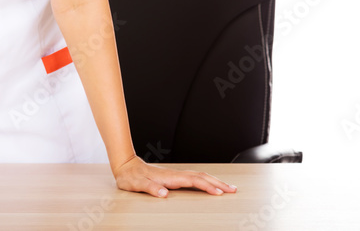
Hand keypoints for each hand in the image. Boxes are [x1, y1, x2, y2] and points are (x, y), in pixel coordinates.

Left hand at [112, 155, 238, 197]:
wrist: (126, 165)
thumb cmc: (131, 177)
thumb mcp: (137, 185)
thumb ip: (150, 188)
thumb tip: (164, 193)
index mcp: (170, 177)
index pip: (193, 181)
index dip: (207, 186)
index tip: (219, 192)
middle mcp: (175, 175)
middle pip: (202, 177)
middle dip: (218, 183)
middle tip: (233, 190)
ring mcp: (176, 175)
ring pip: (200, 176)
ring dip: (215, 181)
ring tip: (228, 187)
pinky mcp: (174, 177)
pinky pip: (195, 178)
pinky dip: (206, 181)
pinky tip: (210, 185)